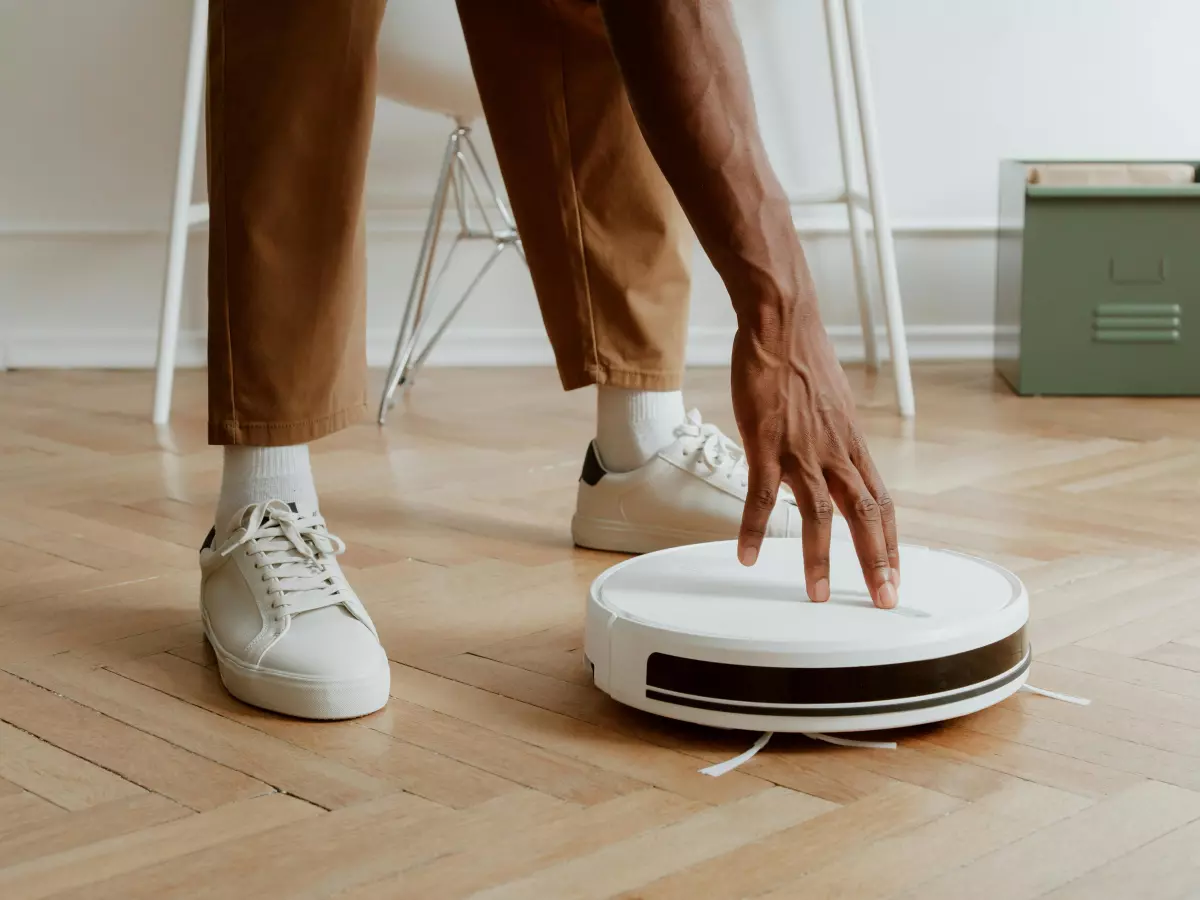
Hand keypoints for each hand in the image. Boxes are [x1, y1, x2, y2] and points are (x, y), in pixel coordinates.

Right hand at [731, 303, 898, 608]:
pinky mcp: (768, 445)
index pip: (881, 501)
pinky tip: (746, 553)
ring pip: (819, 515)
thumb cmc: (803, 359)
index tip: (895, 569)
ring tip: (819, 593)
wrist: (782, 326)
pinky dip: (755, 529)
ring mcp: (802, 451)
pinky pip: (761, 497)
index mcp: (852, 445)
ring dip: (820, 559)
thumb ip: (834, 438)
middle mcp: (836, 453)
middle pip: (865, 515)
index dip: (890, 539)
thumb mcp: (833, 404)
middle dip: (877, 561)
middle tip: (884, 597)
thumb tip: (832, 456)